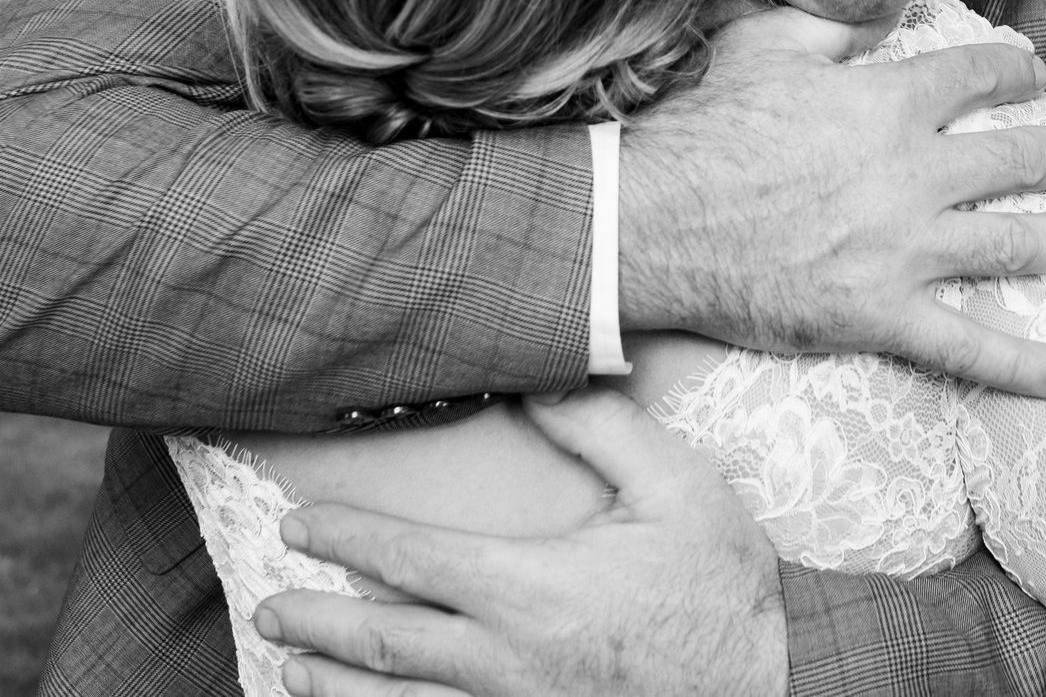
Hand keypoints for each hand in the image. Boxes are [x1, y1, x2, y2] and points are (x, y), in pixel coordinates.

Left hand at [258, 389, 784, 696]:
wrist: (777, 684)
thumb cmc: (724, 585)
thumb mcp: (675, 485)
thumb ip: (599, 428)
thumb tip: (538, 379)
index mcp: (528, 589)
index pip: (409, 559)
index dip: (346, 540)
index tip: (299, 525)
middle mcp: (505, 661)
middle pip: (382, 642)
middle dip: (314, 623)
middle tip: (269, 605)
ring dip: (337, 689)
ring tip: (291, 673)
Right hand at [618, 7, 1045, 398]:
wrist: (651, 221)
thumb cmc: (701, 130)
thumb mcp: (763, 46)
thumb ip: (828, 29)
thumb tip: (869, 21)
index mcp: (888, 102)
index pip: (979, 75)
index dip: (1018, 70)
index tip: (1038, 73)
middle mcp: (914, 173)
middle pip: (1022, 158)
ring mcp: (904, 249)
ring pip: (1018, 244)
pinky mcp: (880, 314)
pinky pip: (965, 347)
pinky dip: (1023, 367)